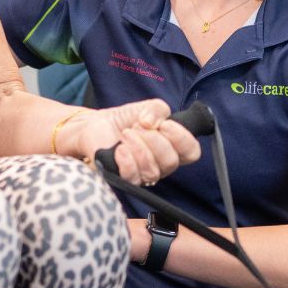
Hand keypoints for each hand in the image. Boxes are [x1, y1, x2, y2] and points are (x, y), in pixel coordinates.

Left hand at [67, 99, 201, 185]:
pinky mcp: (123, 180)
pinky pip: (133, 177)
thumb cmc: (125, 120)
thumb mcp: (147, 107)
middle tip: (138, 126)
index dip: (181, 139)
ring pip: (152, 171)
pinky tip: (119, 148)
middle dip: (154, 140)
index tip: (165, 124)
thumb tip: (151, 123)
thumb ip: (158, 110)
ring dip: (139, 147)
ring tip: (126, 134)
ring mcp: (143, 175)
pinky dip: (127, 160)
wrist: (96, 125)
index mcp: (172, 148)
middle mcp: (161, 166)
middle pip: (171, 162)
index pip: (191, 153)